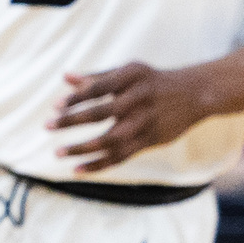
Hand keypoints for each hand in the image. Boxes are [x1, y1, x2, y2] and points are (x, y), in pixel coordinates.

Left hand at [54, 62, 211, 170]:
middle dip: (73, 120)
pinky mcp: (151, 140)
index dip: (77, 98)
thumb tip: (64, 78)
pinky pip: (121, 156)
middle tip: (47, 126)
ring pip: (111, 139)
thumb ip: (96, 77)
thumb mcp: (129, 72)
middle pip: (102, 112)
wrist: (196, 93)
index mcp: (132, 77)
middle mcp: (140, 99)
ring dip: (83, 148)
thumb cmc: (152, 81)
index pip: (99, 88)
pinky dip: (98, 164)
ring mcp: (146, 121)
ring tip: (58, 153)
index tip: (55, 106)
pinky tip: (77, 170)